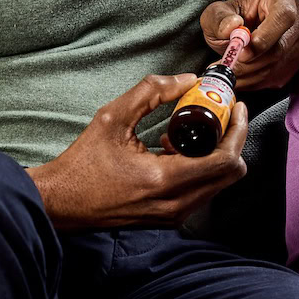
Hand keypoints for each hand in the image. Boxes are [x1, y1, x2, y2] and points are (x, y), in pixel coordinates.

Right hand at [28, 73, 247, 230]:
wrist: (61, 203)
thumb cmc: (83, 163)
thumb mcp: (112, 116)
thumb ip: (152, 91)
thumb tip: (188, 79)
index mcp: (163, 180)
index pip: (225, 160)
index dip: (238, 129)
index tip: (236, 106)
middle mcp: (174, 204)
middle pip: (230, 173)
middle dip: (232, 139)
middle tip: (221, 113)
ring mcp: (172, 216)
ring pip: (218, 183)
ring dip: (215, 153)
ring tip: (190, 130)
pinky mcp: (168, 219)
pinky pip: (201, 191)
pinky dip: (200, 168)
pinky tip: (175, 149)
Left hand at [200, 0, 298, 90]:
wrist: (244, 26)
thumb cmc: (233, 16)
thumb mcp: (217, 12)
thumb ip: (219, 18)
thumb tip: (231, 27)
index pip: (283, 16)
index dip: (264, 37)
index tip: (242, 52)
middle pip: (280, 47)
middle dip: (249, 63)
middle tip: (225, 67)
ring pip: (277, 66)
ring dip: (248, 75)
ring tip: (226, 71)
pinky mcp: (298, 61)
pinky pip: (276, 77)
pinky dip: (254, 81)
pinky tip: (239, 76)